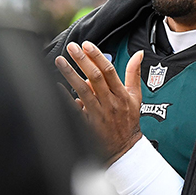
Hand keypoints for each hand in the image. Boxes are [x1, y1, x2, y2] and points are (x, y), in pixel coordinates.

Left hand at [55, 41, 143, 163]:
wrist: (124, 149)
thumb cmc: (129, 121)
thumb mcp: (136, 96)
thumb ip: (134, 73)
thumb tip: (139, 54)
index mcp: (121, 94)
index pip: (109, 71)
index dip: (97, 56)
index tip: (87, 45)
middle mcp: (110, 103)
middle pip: (95, 77)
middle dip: (82, 60)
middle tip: (72, 47)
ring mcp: (98, 114)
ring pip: (83, 91)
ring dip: (70, 74)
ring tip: (60, 61)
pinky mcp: (88, 124)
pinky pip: (75, 110)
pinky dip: (65, 98)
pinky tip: (56, 86)